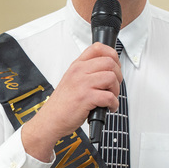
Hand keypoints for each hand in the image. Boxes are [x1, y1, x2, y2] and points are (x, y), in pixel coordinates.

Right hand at [20, 43, 120, 159]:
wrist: (50, 119)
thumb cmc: (62, 103)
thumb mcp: (72, 80)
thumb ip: (86, 72)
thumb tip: (108, 70)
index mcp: (77, 66)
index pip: (98, 48)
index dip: (112, 55)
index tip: (115, 65)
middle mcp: (79, 72)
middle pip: (109, 62)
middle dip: (118, 75)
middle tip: (114, 86)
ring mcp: (82, 84)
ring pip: (111, 78)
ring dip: (116, 90)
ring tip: (111, 98)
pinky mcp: (86, 98)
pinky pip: (109, 97)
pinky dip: (114, 104)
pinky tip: (109, 108)